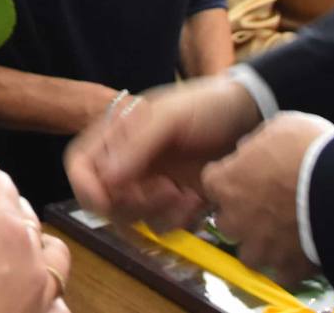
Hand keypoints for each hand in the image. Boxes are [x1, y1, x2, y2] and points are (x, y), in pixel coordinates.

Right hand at [64, 75, 261, 229]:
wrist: (252, 116)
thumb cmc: (208, 105)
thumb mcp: (171, 116)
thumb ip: (137, 143)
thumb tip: (106, 178)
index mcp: (117, 136)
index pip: (81, 166)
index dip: (86, 187)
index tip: (107, 202)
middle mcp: (128, 162)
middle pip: (105, 201)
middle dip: (132, 205)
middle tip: (165, 191)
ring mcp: (152, 184)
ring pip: (133, 220)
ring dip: (158, 215)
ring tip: (186, 195)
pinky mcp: (176, 202)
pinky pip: (163, 226)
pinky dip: (179, 221)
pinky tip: (199, 201)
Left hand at [201, 112, 332, 286]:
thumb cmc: (307, 149)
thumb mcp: (278, 127)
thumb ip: (257, 143)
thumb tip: (251, 150)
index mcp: (226, 181)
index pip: (213, 181)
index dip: (230, 179)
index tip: (246, 175)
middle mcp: (235, 218)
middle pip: (226, 221)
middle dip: (241, 216)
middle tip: (266, 206)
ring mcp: (260, 247)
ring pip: (249, 254)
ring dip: (262, 245)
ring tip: (283, 235)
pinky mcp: (287, 268)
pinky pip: (282, 272)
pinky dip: (290, 265)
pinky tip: (303, 252)